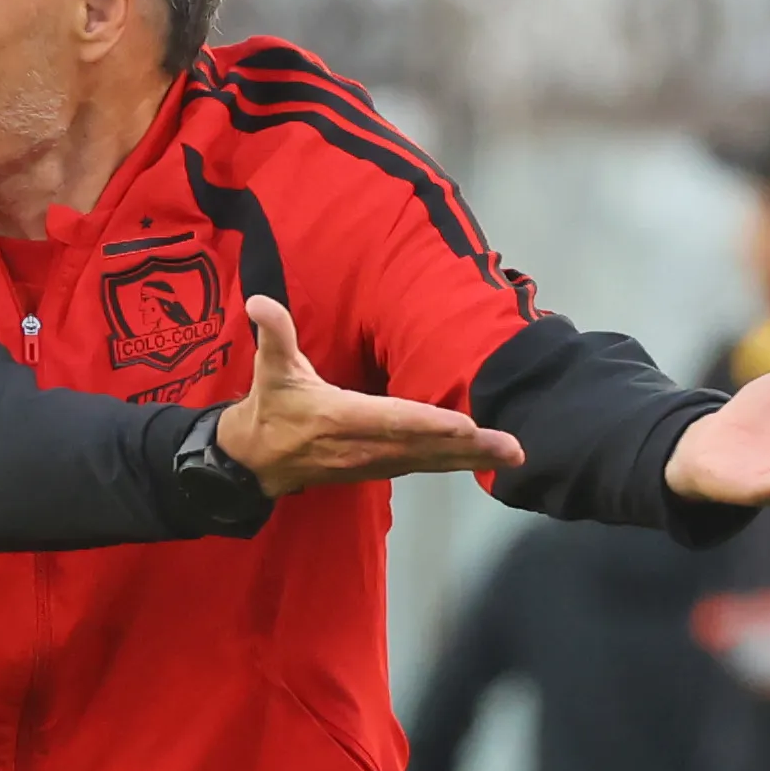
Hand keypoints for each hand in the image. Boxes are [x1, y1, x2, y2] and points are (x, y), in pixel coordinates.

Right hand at [218, 296, 523, 496]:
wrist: (256, 461)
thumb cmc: (271, 408)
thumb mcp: (269, 369)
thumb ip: (274, 334)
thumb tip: (258, 302)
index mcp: (339, 419)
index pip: (391, 421)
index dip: (428, 423)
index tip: (464, 425)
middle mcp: (363, 447)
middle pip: (423, 448)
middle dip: (469, 448)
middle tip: (512, 448)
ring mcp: (374, 463)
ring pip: (430, 461)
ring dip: (472, 459)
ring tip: (513, 455)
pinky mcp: (381, 468)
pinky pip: (425, 465)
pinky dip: (457, 463)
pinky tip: (486, 458)